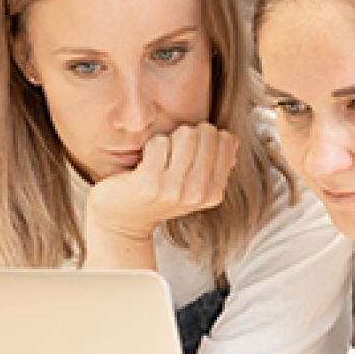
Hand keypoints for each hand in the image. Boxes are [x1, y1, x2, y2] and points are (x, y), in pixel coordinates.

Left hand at [86, 122, 238, 241]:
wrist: (123, 220)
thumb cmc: (159, 194)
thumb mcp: (193, 185)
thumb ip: (215, 164)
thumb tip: (232, 140)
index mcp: (214, 193)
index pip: (226, 140)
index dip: (206, 137)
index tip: (191, 151)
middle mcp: (198, 193)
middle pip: (207, 133)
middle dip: (189, 134)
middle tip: (173, 153)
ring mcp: (174, 190)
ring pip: (185, 135)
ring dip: (170, 139)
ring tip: (161, 159)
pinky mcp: (149, 184)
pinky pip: (159, 143)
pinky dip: (151, 146)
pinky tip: (145, 163)